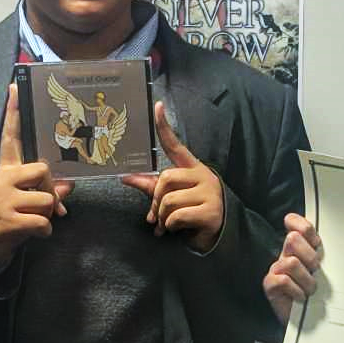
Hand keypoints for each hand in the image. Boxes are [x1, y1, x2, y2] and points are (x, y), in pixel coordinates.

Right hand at [0, 85, 70, 276]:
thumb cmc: (8, 218)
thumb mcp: (24, 201)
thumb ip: (47, 190)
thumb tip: (68, 186)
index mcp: (6, 171)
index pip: (10, 137)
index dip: (14, 113)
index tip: (14, 86)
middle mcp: (2, 180)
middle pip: (43, 172)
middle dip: (50, 191)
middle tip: (44, 206)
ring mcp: (2, 200)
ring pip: (46, 200)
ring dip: (48, 216)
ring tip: (34, 222)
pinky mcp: (5, 221)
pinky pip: (42, 221)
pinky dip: (45, 231)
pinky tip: (34, 234)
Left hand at [121, 102, 223, 249]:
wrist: (218, 235)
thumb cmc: (191, 212)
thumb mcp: (172, 196)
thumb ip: (150, 186)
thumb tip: (125, 177)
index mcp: (192, 168)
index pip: (175, 145)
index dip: (164, 127)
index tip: (157, 107)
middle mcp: (203, 175)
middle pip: (165, 179)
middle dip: (155, 202)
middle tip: (155, 218)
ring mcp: (209, 192)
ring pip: (169, 200)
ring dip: (163, 218)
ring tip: (167, 226)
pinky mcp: (211, 211)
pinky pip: (177, 216)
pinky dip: (171, 227)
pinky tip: (177, 230)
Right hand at [262, 213, 321, 323]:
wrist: (307, 322)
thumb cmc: (318, 296)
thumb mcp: (326, 272)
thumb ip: (326, 256)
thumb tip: (336, 242)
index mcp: (301, 248)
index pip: (296, 224)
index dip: (303, 226)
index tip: (316, 242)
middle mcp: (286, 254)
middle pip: (293, 239)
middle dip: (310, 256)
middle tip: (315, 272)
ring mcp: (276, 269)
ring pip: (291, 262)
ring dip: (306, 280)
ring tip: (311, 291)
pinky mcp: (270, 284)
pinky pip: (282, 280)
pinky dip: (296, 290)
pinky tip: (301, 298)